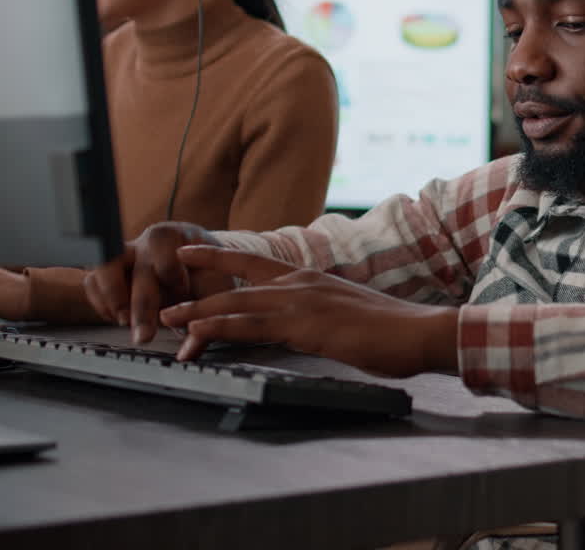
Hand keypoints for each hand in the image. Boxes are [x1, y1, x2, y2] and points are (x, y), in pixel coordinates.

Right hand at [84, 222, 233, 343]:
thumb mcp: (215, 290)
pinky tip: (120, 318)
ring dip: (113, 301)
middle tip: (143, 336)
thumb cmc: (208, 272)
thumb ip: (205, 319)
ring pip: (103, 269)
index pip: (166, 261)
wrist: (199, 261)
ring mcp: (124, 254)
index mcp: (174, 238)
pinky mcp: (110, 269)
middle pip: (134, 271)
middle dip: (139, 309)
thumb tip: (187, 353)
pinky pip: (92, 282)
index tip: (183, 296)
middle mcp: (145, 243)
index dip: (175, 283)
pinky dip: (102, 304)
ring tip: (126, 322)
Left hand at [160, 246, 458, 377]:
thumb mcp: (347, 316)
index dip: (221, 257)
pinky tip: (199, 333)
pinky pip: (253, 326)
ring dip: (198, 313)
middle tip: (164, 298)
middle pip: (238, 284)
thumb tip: (303, 328)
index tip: (191, 251)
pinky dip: (221, 328)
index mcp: (312, 279)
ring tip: (168, 320)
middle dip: (199, 291)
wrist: (420, 332)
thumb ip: (319, 317)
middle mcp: (302, 283)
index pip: (257, 262)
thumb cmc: (392, 331)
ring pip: (238, 305)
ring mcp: (303, 302)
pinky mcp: (306, 325)